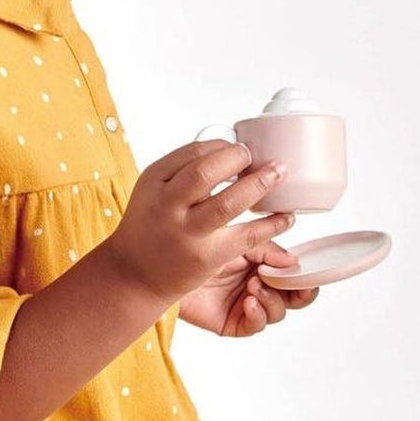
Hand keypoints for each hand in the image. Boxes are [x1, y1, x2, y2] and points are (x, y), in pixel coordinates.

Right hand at [109, 139, 296, 306]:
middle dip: (238, 158)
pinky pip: (246, 236)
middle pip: (207, 172)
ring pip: (229, 203)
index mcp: (154, 181)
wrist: (133, 275)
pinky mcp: (206, 257)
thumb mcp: (153, 191)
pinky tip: (286, 216)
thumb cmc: (149, 227)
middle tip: (253, 156)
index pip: (193, 152)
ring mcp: (187, 233)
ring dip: (260, 183)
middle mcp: (168, 206)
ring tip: (278, 172)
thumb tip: (229, 151)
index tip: (236, 148)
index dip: (222, 145)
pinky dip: (272, 224)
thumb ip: (182, 172)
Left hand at [179, 239, 319, 335]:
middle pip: (293, 298)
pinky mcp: (233, 322)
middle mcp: (259, 285)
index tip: (309, 274)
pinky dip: (257, 313)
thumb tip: (294, 262)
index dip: (306, 278)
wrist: (162, 265)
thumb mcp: (236, 241)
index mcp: (264, 265)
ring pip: (277, 311)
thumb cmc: (196, 247)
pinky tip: (248, 300)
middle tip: (294, 286)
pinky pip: (256, 325)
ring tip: (254, 284)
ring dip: (272, 298)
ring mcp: (247, 305)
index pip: (295, 276)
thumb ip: (266, 250)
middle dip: (298, 293)